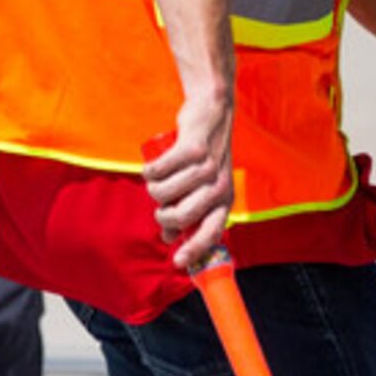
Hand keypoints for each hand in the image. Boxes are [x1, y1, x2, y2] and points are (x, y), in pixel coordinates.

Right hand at [145, 95, 234, 271]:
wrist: (212, 114)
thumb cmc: (203, 157)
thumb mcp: (203, 187)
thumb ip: (187, 213)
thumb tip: (168, 239)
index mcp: (224, 201)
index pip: (211, 233)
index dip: (194, 250)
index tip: (177, 261)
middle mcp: (220, 187)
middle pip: (180, 216)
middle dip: (162, 215)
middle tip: (160, 206)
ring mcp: (207, 168)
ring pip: (164, 193)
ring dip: (153, 187)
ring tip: (158, 178)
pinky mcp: (193, 149)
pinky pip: (159, 170)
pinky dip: (150, 170)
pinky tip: (152, 166)